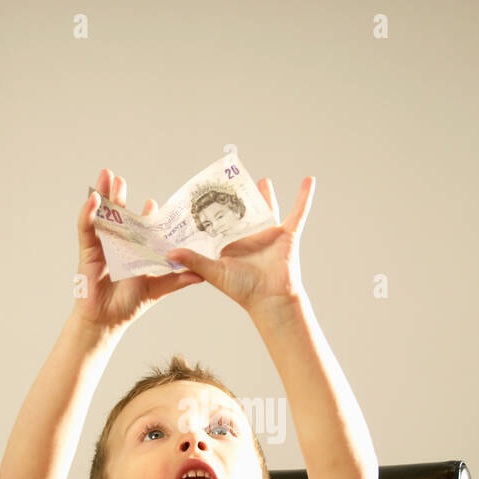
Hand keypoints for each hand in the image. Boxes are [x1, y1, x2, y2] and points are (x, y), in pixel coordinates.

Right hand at [74, 168, 204, 330]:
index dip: (147, 213)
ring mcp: (102, 244)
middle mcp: (118, 243)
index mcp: (135, 249)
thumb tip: (202, 274)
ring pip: (103, 214)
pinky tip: (93, 200)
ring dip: (104, 194)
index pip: (141, 226)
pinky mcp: (88, 250)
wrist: (108, 320)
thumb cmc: (130, 304)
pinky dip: (89, 213)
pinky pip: (87, 228)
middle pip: (120, 214)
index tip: (154, 202)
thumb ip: (177, 279)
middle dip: (120, 195)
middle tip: (120, 178)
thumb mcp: (158, 288)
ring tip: (107, 175)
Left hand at [164, 176, 314, 315]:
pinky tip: (309, 180)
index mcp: (232, 243)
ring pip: (268, 209)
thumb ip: (193, 260)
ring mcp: (269, 235)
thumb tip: (170, 253)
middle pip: (243, 212)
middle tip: (231, 182)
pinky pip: (299, 212)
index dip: (212, 209)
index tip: (202, 194)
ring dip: (266, 195)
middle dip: (238, 198)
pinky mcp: (287, 234)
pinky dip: (304, 197)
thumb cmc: (243, 289)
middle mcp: (250, 237)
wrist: (269, 298)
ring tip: (261, 180)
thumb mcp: (214, 271)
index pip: (220, 222)